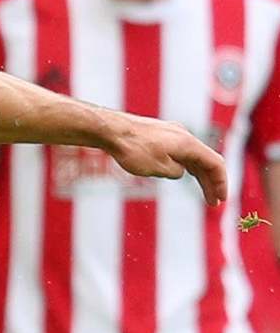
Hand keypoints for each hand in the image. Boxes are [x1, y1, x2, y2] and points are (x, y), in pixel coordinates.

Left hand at [106, 115, 226, 206]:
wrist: (111, 130)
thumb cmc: (132, 149)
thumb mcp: (157, 168)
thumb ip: (175, 172)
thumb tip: (180, 172)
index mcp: (189, 144)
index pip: (215, 164)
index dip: (221, 182)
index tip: (222, 200)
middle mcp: (185, 136)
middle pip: (206, 162)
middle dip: (211, 183)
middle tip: (213, 203)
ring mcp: (173, 135)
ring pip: (193, 157)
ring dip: (200, 176)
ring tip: (204, 193)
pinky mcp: (162, 136)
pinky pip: (181, 152)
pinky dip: (188, 166)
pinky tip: (186, 175)